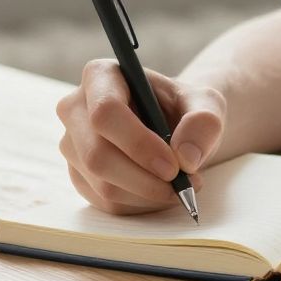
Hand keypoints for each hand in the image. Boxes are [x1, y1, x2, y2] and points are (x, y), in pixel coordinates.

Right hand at [55, 59, 226, 214]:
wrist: (176, 127)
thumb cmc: (185, 109)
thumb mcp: (207, 105)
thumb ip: (204, 122)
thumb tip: (186, 156)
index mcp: (101, 76)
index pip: (105, 112)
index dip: (138, 144)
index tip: (174, 166)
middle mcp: (76, 108)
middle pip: (97, 155)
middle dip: (145, 179)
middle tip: (184, 185)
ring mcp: (72, 144)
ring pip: (101, 184)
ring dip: (148, 194)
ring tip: (180, 186)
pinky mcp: (79, 175)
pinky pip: (106, 202)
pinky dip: (140, 204)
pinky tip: (161, 191)